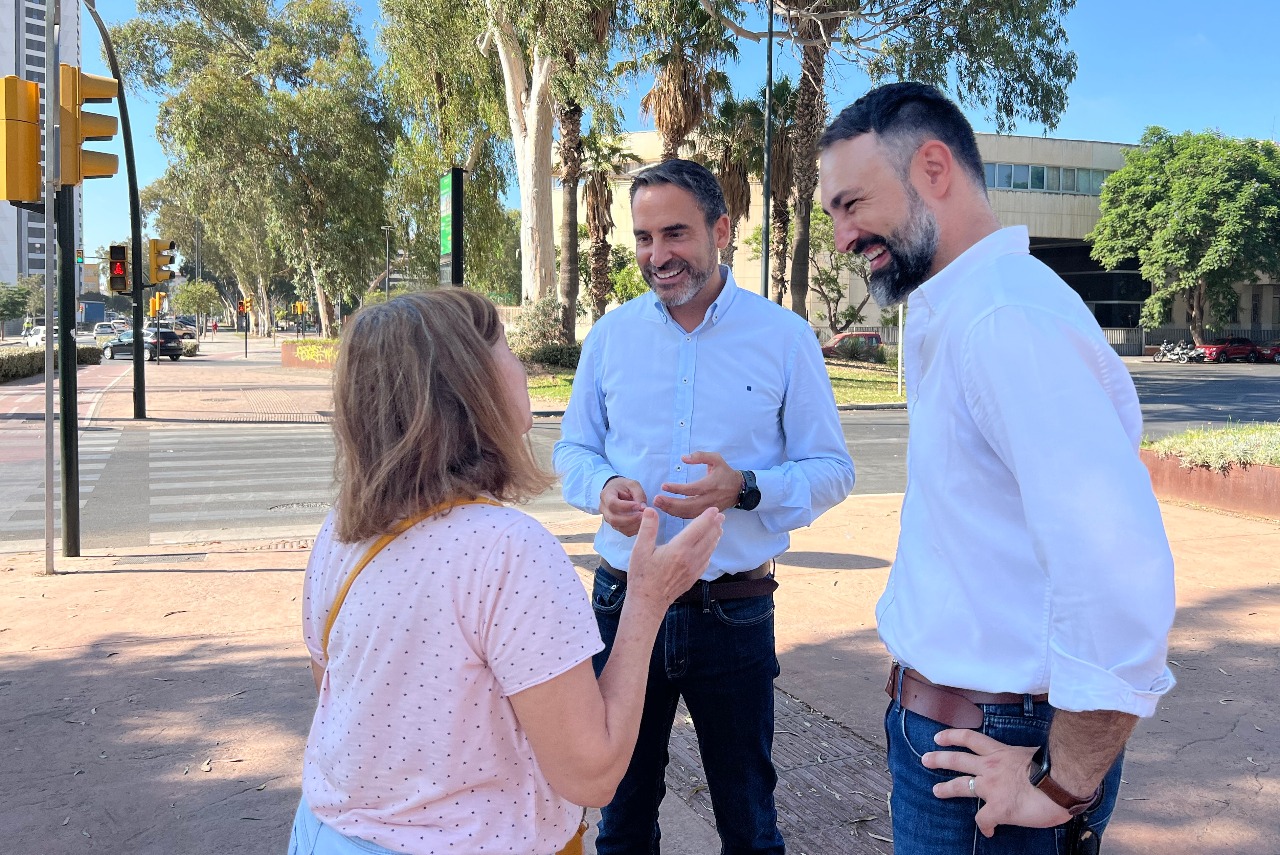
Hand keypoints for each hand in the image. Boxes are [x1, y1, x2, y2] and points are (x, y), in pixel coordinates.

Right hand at [601, 477, 647, 536]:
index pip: (612, 504)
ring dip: (633, 525)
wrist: (617, 491)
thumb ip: (638, 494)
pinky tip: (642, 524)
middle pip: (613, 519)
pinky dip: (634, 530)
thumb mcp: (633, 484)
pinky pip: (623, 531)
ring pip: (618, 527)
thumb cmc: (624, 486)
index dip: (625, 507)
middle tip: (643, 515)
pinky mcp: (615, 525)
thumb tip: (643, 508)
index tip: (638, 506)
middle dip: (630, 519)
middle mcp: (604, 508)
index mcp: (606, 495)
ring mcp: (608, 518)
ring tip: (644, 519)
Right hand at [626, 506, 722, 608]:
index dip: (707, 517)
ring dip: (715, 537)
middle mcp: (691, 558)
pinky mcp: (693, 577)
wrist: (649, 602)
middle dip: (715, 525)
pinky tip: (709, 549)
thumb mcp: (640, 550)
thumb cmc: (642, 576)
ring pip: (709, 549)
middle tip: (721, 515)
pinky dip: (710, 551)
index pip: (698, 528)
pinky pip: (706, 561)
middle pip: (708, 538)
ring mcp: (694, 569)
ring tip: (719, 529)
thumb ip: (647, 528)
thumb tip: (651, 510)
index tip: (714, 509)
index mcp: (679, 549)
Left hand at [654, 452, 741, 518]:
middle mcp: (710, 499)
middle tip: (656, 499)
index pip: (691, 489)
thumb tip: (683, 458)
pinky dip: (678, 515)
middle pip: (688, 506)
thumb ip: (700, 456)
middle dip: (670, 504)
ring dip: (672, 510)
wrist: (739, 489)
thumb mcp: (716, 459)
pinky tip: (668, 509)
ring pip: (688, 514)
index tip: (664, 486)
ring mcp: (709, 509)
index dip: (677, 489)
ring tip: (659, 504)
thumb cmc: (725, 472)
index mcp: (711, 485)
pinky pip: (691, 517)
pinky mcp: (707, 514)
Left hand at [924, 729, 1072, 836]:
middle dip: (939, 759)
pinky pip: (983, 819)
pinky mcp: (998, 808)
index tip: (940, 737)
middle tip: (926, 759)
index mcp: (1001, 752)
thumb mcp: (1034, 756)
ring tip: (936, 790)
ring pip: (961, 785)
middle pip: (957, 759)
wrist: (1061, 782)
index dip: (953, 736)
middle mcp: (991, 767)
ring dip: (946, 788)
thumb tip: (1030, 769)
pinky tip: (988, 830)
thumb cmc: (1056, 768)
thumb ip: (1024, 761)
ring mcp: (991, 787)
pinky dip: (984, 826)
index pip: (971, 738)